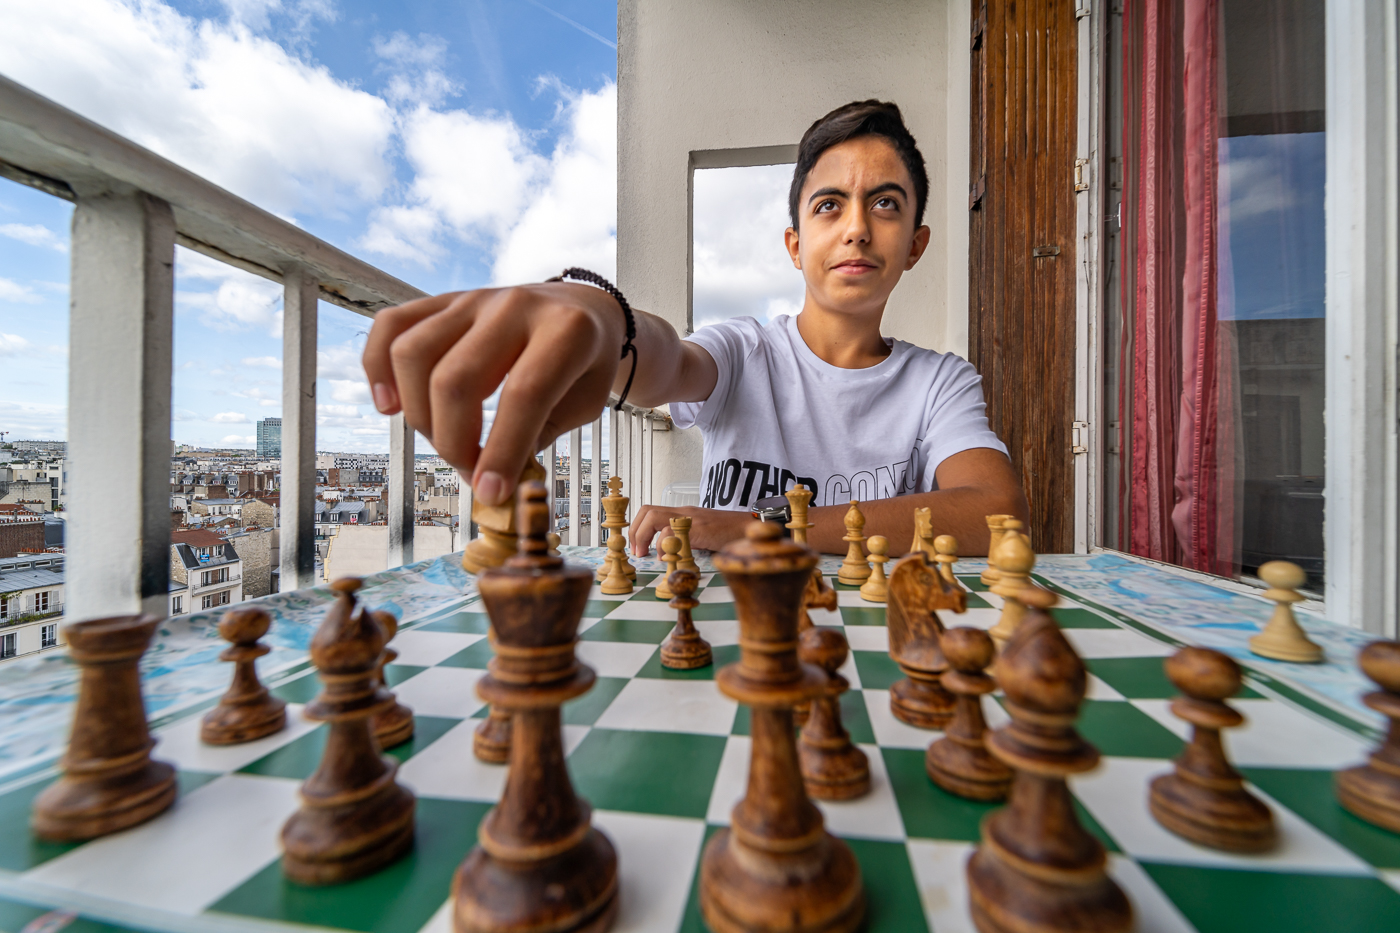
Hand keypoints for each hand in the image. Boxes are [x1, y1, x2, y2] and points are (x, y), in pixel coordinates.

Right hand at [361, 283, 625, 505]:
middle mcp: (516, 306)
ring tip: (445, 440)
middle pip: (456, 380)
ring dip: (419, 415)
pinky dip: (376, 367)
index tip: (491, 493)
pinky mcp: (446, 300)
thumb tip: (489, 483)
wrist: (583, 309)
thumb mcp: (583, 404)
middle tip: (471, 472)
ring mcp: (475, 299)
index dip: (501, 452)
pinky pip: (391, 325)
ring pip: (413, 354)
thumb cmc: (585, 364)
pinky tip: (390, 405)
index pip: (522, 395)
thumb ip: (537, 437)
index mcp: (566, 332)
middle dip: (454, 443)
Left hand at [627, 505, 752, 556]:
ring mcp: (691, 518)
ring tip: (646, 554)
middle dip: (635, 532)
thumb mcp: (702, 537)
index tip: (639, 548)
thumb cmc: (729, 535)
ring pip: (653, 516)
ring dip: (643, 536)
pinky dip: (664, 545)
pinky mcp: (699, 527)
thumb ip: (686, 541)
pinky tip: (668, 557)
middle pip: (646, 510)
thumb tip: (669, 555)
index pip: (650, 511)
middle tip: (638, 552)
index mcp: (683, 513)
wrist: (752, 528)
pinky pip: (672, 531)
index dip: (638, 529)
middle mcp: (684, 512)